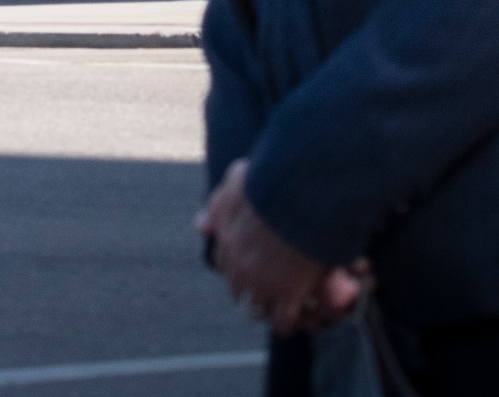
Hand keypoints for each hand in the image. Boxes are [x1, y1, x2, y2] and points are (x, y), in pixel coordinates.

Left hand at [196, 159, 364, 333]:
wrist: (299, 191)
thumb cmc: (271, 178)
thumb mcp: (237, 179)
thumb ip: (218, 203)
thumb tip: (200, 226)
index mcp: (227, 238)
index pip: (222, 261)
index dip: (234, 261)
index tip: (247, 260)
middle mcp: (240, 264)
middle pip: (237, 285)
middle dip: (247, 283)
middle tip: (263, 281)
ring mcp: (262, 281)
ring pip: (257, 304)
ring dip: (265, 302)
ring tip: (278, 299)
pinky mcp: (287, 292)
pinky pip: (282, 318)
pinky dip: (285, 320)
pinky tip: (290, 317)